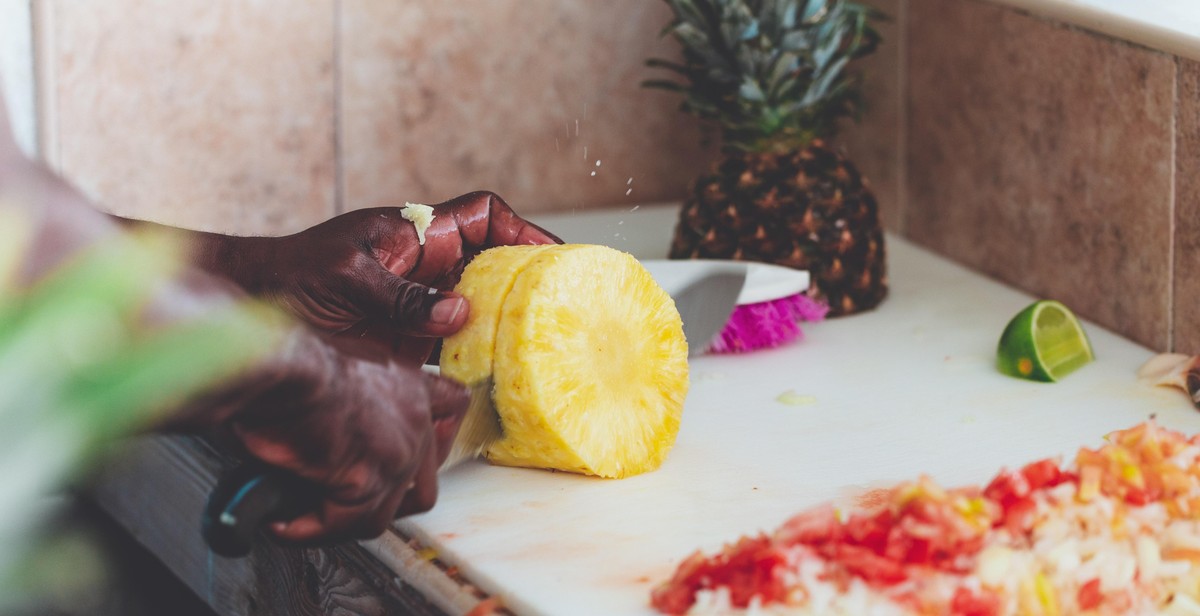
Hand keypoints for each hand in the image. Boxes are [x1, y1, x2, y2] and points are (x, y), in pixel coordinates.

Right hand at [176, 329, 469, 543]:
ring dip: (341, 521)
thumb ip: (352, 395)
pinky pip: (342, 524)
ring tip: (305, 516)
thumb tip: (333, 427)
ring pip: (381, 513)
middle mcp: (413, 419)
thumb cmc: (291, 358)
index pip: (452, 406)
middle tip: (345, 504)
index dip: (437, 435)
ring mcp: (396, 453)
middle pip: (425, 483)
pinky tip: (282, 521)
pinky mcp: (366, 481)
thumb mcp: (336, 363)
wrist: (279, 366)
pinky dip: (307, 530)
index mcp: (408, 383)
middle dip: (384, 502)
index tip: (413, 453)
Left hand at [192, 191, 559, 364]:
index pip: (483, 216)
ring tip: (538, 351)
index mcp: (416, 235)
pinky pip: (454, 347)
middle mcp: (424, 267)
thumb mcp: (345, 279)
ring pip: (478, 309)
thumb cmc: (287, 278)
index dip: (522, 228)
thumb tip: (459, 312)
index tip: (551, 253)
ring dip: (505, 327)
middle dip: (527, 282)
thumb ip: (400, 296)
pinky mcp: (405, 341)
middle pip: (492, 265)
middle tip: (562, 310)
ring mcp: (417, 305)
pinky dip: (474, 362)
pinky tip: (490, 383)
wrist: (247, 310)